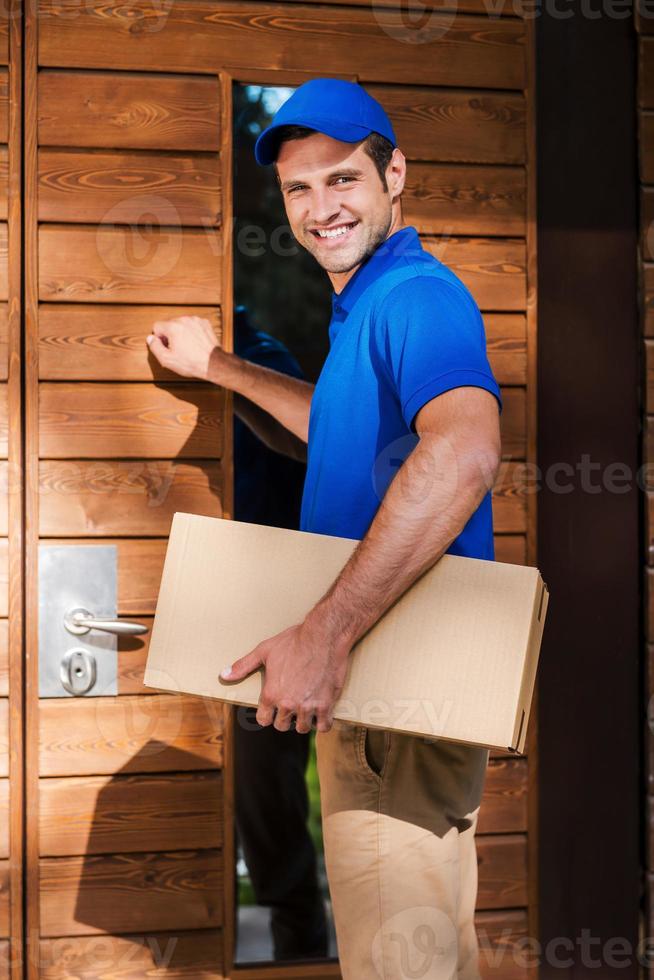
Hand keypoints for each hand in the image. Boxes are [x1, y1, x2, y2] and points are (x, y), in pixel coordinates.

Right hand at [146, 315, 220, 379]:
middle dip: (170, 335)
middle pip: (169, 324)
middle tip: (177, 349)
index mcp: (173, 326)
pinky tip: (195, 343)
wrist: (213, 363)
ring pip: (181, 324)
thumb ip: (155, 347)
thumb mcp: (167, 360)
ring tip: (187, 347)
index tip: (166, 347)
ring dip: (181, 333)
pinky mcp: (204, 323)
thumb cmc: (191, 363)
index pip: (157, 326)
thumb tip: (150, 338)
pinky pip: (192, 325)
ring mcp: (196, 320)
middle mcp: (184, 319)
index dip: (159, 339)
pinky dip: (192, 332)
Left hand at [220, 618, 350, 733]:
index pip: (263, 720)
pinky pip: (324, 726)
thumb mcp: (264, 651)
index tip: (272, 709)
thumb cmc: (293, 641)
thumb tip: (224, 675)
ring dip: (303, 721)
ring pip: (302, 727)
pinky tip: (321, 714)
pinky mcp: (326, 705)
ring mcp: (308, 706)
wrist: (322, 636)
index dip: (267, 715)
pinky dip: (323, 723)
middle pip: (282, 725)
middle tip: (290, 706)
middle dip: (284, 718)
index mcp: (271, 694)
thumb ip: (244, 666)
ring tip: (306, 710)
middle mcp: (288, 704)